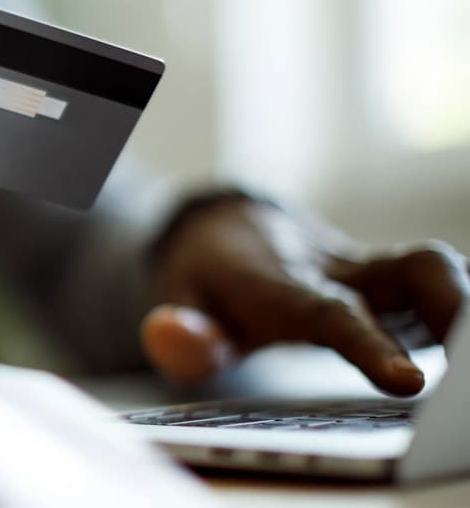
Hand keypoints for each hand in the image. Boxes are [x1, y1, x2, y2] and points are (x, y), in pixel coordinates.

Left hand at [141, 197, 469, 394]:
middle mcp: (337, 268)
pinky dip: (456, 310)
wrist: (228, 228)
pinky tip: (461, 353)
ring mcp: (370, 271)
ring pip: (432, 272)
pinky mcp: (391, 279)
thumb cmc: (209, 276)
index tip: (408, 382)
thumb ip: (183, 331)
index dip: (369, 344)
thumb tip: (169, 337)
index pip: (330, 311)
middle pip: (410, 271)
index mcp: (281, 281)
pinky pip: (436, 286)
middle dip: (452, 305)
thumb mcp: (178, 302)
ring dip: (461, 308)